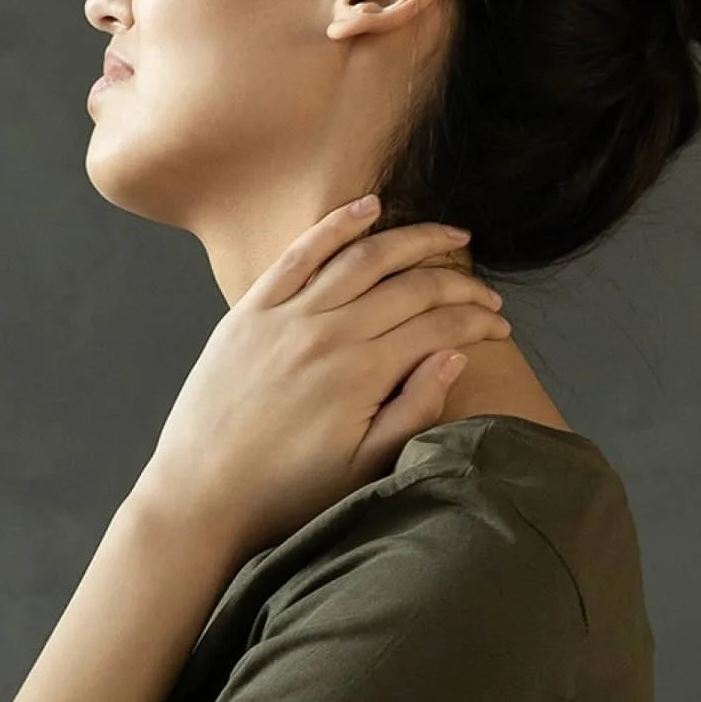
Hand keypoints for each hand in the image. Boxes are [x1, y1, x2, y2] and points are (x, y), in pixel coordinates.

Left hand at [134, 194, 509, 556]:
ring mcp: (286, 316)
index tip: (499, 326)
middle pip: (411, 285)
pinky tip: (370, 207)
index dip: (477, 320)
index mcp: (361, 374)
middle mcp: (328, 333)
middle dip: (459, 282)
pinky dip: (338, 224)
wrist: (201, 494)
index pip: (439, 325)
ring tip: (449, 235)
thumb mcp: (363, 469)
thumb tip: (455, 355)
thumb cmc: (284, 493)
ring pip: (364, 257)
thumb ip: (415, 410)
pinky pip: (301, 253)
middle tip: (486, 291)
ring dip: (414, 239)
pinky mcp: (251, 310)